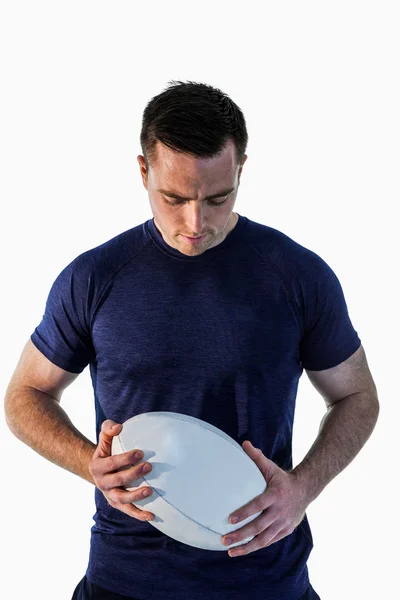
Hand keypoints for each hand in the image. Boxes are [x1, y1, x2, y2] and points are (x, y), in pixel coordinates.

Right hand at [88, 419, 154, 521]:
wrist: (101, 469)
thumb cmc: (107, 450)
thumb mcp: (105, 438)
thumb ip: (108, 428)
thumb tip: (119, 427)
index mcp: (96, 466)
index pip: (111, 463)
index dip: (125, 458)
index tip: (140, 452)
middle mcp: (101, 483)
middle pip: (117, 481)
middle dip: (133, 474)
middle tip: (149, 466)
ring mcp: (109, 495)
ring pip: (121, 499)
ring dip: (136, 496)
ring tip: (150, 490)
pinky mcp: (118, 504)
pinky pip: (128, 511)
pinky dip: (139, 515)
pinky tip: (151, 516)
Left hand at [222, 441, 307, 556]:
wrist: (305, 490)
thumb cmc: (282, 478)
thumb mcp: (271, 467)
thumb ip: (256, 457)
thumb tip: (244, 443)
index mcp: (275, 495)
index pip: (258, 505)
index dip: (245, 513)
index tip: (230, 519)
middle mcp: (280, 511)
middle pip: (259, 526)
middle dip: (241, 535)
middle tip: (224, 539)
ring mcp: (283, 523)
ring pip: (264, 539)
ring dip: (246, 546)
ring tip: (230, 551)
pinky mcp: (285, 531)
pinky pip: (269, 541)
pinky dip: (256, 546)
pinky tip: (243, 550)